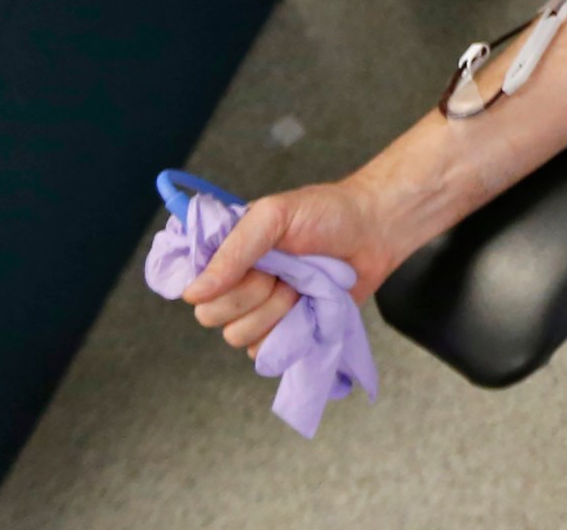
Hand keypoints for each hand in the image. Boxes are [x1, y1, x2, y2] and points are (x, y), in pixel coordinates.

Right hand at [179, 180, 404, 359]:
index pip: (192, 288)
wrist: (375, 230)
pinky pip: (268, 353)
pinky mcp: (288, 332)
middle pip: (212, 316)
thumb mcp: (274, 216)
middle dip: (251, 295)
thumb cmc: (327, 213)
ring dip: (274, 312)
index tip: (249, 268)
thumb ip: (233, 251)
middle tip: (282, 272)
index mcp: (225, 255)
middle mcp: (237, 285)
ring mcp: (262, 311)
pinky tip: (308, 308)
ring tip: (300, 287)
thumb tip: (193, 293)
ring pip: (239, 337)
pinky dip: (290, 333)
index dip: (216, 285)